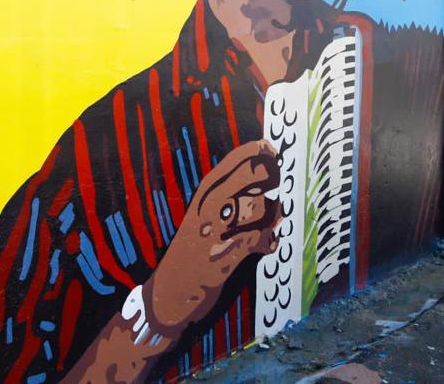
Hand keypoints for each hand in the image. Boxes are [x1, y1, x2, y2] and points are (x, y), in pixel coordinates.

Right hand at [144, 140, 279, 333]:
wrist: (169, 293)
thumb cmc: (190, 253)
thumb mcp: (202, 218)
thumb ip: (228, 200)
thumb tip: (266, 186)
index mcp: (203, 195)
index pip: (234, 161)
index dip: (256, 152)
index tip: (269, 149)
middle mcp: (210, 207)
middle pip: (253, 177)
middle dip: (269, 180)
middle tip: (273, 190)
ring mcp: (219, 229)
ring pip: (263, 208)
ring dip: (272, 217)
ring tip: (266, 226)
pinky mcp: (227, 253)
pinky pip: (262, 239)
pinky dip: (268, 242)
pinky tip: (264, 247)